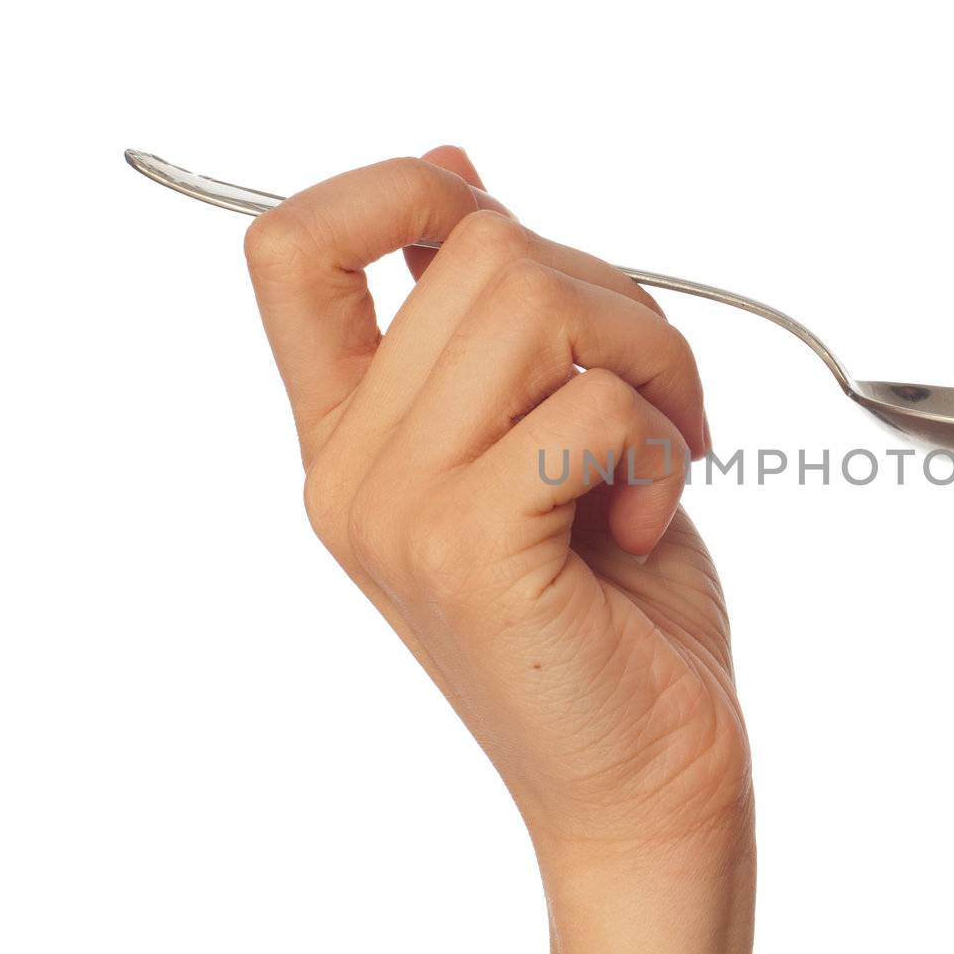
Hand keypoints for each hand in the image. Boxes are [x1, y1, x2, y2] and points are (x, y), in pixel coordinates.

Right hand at [242, 147, 752, 953]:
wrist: (645, 780)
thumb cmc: (614, 613)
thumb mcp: (546, 438)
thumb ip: (495, 325)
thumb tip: (455, 173)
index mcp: (355, 436)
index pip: (291, 249)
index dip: (393, 192)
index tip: (490, 218)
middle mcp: (353, 470)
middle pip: (476, 249)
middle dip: (614, 298)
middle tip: (659, 397)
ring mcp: (400, 509)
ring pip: (534, 300)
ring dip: (648, 360)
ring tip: (660, 455)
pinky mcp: (472, 547)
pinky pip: (591, 402)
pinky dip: (662, 446)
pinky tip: (642, 522)